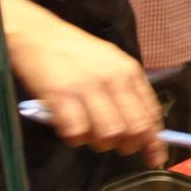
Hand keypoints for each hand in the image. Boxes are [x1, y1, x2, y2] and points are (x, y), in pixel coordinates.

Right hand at [0, 0, 166, 166]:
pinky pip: (77, 132)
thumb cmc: (73, 52)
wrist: (35, 32)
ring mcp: (87, 86)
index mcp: (129, 71)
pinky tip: (69, 127)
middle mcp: (113, 78)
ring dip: (100, 143)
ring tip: (88, 133)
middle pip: (134, 129)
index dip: (154, 142)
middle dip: (128, 146)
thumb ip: (127, 92)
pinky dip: (75, 137)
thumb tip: (142, 129)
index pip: (151, 114)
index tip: (155, 158)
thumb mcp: (110, 63)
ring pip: (109, 135)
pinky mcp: (61, 94)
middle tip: (116, 146)